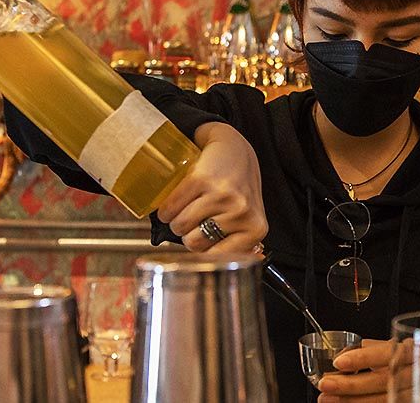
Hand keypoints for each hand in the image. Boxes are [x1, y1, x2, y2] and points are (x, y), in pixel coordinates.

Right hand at [157, 122, 267, 252]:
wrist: (234, 147)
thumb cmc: (239, 188)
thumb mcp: (248, 219)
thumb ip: (241, 245)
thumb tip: (227, 272)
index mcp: (255, 228)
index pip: (217, 258)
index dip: (203, 251)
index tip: (201, 242)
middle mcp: (241, 213)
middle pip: (194, 244)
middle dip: (187, 234)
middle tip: (192, 220)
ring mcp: (222, 195)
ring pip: (180, 226)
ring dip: (173, 221)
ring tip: (182, 211)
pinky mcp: (202, 179)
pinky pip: (171, 207)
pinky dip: (165, 209)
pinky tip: (170, 204)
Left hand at [317, 339, 419, 401]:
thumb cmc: (418, 365)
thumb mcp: (401, 351)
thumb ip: (377, 350)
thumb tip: (347, 353)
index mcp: (414, 351)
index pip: (387, 353)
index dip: (362, 358)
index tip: (339, 362)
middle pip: (383, 380)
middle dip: (351, 384)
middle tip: (326, 384)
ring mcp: (419, 393)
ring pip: (385, 399)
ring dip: (353, 402)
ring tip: (328, 400)